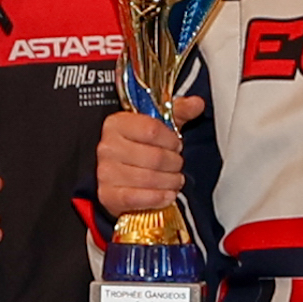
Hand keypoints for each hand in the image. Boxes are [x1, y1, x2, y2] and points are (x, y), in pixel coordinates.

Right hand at [96, 96, 204, 217]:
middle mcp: (108, 147)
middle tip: (177, 165)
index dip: (172, 140)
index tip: (176, 144)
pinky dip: (158, 198)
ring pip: (150, 179)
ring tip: (174, 180)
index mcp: (117, 124)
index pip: (152, 129)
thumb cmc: (138, 148)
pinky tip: (167, 194)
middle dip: (174, 163)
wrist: (117, 174)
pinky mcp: (108, 195)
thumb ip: (178, 111)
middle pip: (155, 157)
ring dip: (170, 182)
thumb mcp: (156, 125)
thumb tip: (197, 103)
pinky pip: (138, 198)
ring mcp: (105, 172)